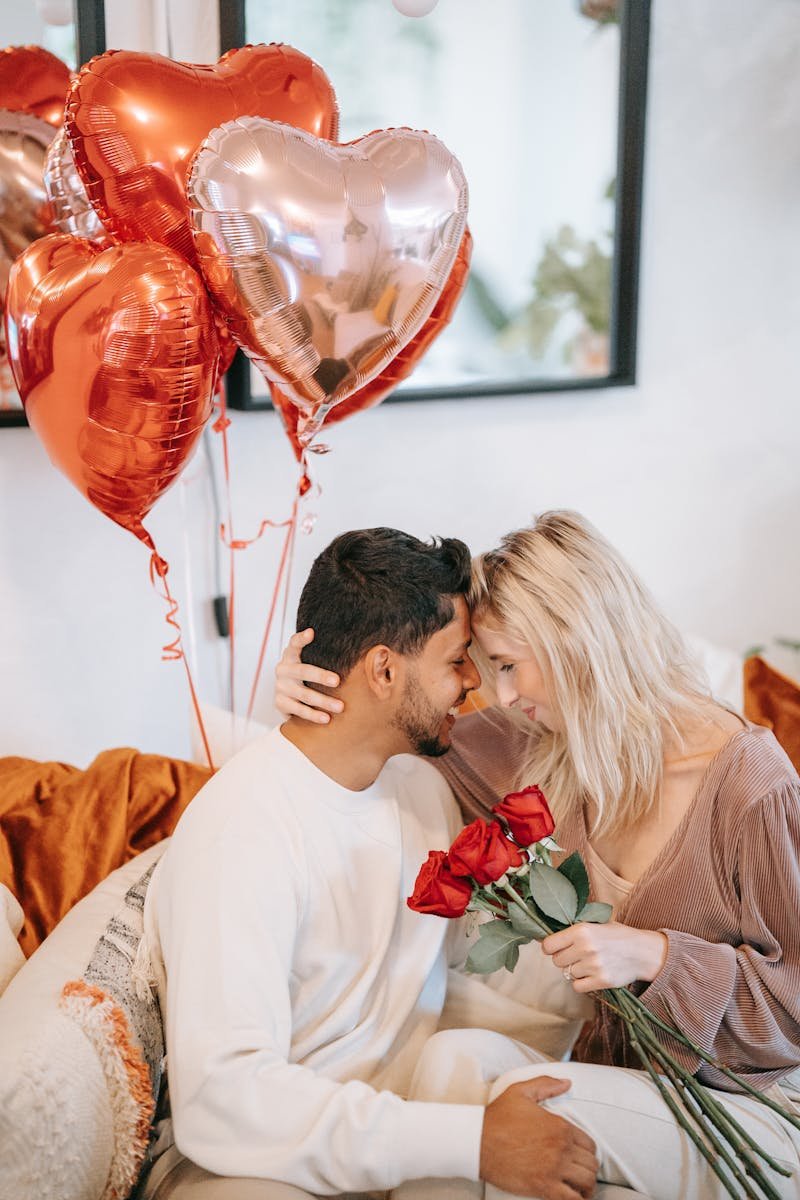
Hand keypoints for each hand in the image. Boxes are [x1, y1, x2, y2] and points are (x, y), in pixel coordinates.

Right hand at [274, 629, 343, 723]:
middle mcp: (283, 669)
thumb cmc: (307, 675)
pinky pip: (298, 710)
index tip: (311, 633)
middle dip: (320, 676)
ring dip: (323, 701)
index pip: (294, 643)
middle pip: (302, 671)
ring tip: (340, 707)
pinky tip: (326, 719)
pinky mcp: (280, 703)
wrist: (287, 696)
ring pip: (303, 694)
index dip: (301, 638)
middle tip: (337, 681)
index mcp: (291, 655)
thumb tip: (360, 646)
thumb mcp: (310, 661)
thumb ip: (324, 654)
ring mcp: (280, 687)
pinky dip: (313, 715)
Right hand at [480, 1077, 597, 1198]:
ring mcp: (554, 1169)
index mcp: (560, 1126)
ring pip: (587, 1182)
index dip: (588, 1152)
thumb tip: (567, 1083)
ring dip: (586, 1187)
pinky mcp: (544, 1187)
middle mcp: (561, 1148)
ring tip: (581, 1188)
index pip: (589, 1144)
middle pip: (591, 1164)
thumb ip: (546, 1084)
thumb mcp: (521, 1091)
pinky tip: (575, 1198)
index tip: (581, 1157)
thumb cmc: (498, 1117)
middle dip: (588, 1169)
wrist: (478, 1141)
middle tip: (581, 1173)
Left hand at [541, 921, 667, 990]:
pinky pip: (578, 987)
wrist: (642, 952)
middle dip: (565, 959)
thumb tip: (542, 939)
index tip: (556, 948)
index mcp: (581, 930)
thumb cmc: (616, 936)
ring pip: (568, 974)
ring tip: (591, 963)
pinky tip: (593, 974)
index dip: (550, 947)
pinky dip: (583, 983)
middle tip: (578, 955)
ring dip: (576, 970)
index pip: (548, 945)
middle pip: (557, 961)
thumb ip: (572, 930)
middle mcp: (585, 947)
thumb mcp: (595, 924)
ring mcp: (594, 966)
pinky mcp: (601, 981)